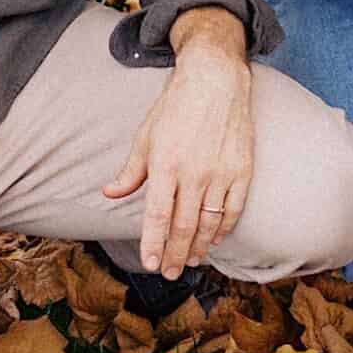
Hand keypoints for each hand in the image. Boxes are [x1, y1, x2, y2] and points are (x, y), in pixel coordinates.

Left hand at [102, 9, 253, 277]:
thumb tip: (109, 193)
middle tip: (171, 272)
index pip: (156, 215)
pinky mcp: (242, 169)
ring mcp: (221, 172)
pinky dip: (225, 228)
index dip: (153, 244)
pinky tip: (216, 239)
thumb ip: (130, 170)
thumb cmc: (176, 107)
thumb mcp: (145, 135)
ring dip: (200, 246)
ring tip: (192, 260)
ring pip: (210, 222)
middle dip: (176, 254)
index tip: (150, 264)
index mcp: (165, 164)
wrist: (216, 80)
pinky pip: (234, 208)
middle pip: (184, 226)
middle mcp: (194, 172)